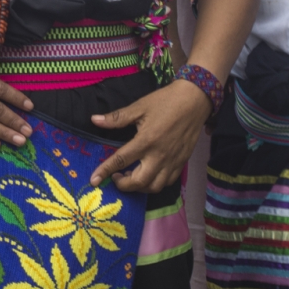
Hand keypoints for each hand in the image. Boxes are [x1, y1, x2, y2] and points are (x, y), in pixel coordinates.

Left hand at [89, 79, 211, 192]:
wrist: (195, 100)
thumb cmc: (166, 101)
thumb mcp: (139, 106)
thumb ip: (117, 118)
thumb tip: (94, 120)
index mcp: (146, 141)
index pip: (121, 160)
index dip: (105, 171)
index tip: (94, 181)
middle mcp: (159, 155)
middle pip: (139, 182)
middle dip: (123, 185)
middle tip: (116, 177)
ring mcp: (172, 161)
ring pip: (154, 187)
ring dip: (140, 187)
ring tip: (131, 177)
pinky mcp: (181, 162)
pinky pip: (167, 182)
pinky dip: (155, 183)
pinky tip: (149, 174)